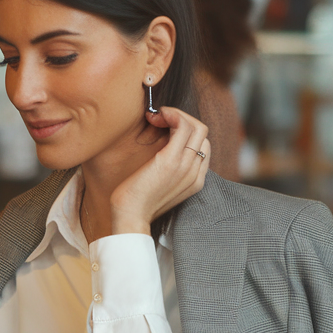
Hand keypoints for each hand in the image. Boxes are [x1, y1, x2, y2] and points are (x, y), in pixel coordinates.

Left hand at [110, 107, 210, 235]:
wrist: (130, 218)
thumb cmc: (138, 201)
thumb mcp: (160, 184)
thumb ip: (169, 168)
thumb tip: (163, 144)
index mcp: (196, 179)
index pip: (202, 144)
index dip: (185, 130)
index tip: (163, 127)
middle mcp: (195, 172)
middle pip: (202, 131)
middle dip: (181, 118)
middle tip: (158, 119)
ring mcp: (186, 165)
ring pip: (195, 125)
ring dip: (175, 114)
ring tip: (155, 118)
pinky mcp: (171, 160)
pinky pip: (182, 126)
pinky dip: (170, 115)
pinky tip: (154, 118)